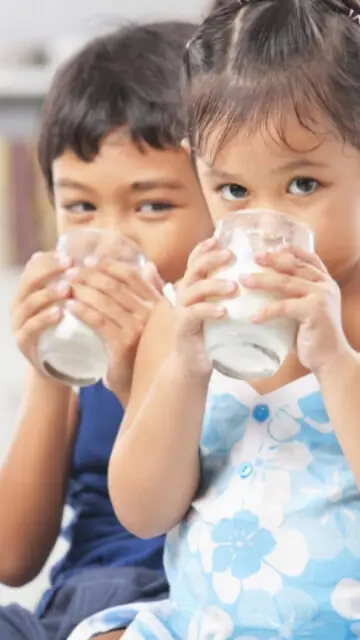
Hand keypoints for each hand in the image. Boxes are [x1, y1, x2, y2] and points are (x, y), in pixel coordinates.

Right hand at [11, 252, 71, 370]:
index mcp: (29, 291)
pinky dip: (44, 318)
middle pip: (29, 280)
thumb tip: (96, 259)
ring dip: (48, 292)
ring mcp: (19, 323)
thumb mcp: (69, 304)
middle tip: (70, 264)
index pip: (34, 267)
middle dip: (49, 270)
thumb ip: (75, 284)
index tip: (70, 255)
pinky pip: (30, 327)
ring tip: (67, 288)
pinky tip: (59, 313)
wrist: (59, 367)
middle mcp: (19, 304)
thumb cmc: (68, 330)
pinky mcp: (23, 342)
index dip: (51, 259)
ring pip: (29, 303)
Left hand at [65, 259, 162, 399]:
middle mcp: (151, 315)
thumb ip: (152, 292)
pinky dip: (82, 310)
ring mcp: (138, 329)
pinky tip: (69, 305)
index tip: (87, 260)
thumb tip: (149, 266)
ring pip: (104, 301)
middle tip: (69, 272)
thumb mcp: (149, 319)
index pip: (131, 276)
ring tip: (65, 286)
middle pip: (114, 286)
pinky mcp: (122, 344)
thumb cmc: (141, 348)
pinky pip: (98, 320)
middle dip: (88, 276)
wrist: (140, 384)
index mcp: (158, 304)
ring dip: (81, 290)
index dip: (108, 265)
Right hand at [174, 237, 237, 378]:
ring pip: (195, 289)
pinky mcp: (183, 326)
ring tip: (234, 287)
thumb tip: (259, 280)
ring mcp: (182, 309)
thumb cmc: (213, 334)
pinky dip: (208, 310)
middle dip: (212, 259)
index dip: (205, 248)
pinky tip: (223, 311)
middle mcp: (185, 293)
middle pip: (195, 269)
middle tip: (231, 256)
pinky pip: (194, 313)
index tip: (220, 239)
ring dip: (214, 285)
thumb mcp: (222, 310)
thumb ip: (233, 296)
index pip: (195, 260)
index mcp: (194, 286)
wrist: (195, 363)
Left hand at [240, 246, 348, 373]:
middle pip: (294, 266)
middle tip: (253, 257)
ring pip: (286, 282)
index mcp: (325, 282)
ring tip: (244, 280)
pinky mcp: (314, 312)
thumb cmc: (314, 337)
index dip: (293, 250)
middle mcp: (325, 285)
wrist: (331, 359)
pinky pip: (285, 307)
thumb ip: (294, 298)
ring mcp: (321, 297)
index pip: (310, 259)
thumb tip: (264, 292)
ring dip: (262, 280)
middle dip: (272, 260)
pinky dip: (267, 311)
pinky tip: (252, 317)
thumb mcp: (306, 311)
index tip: (275, 245)